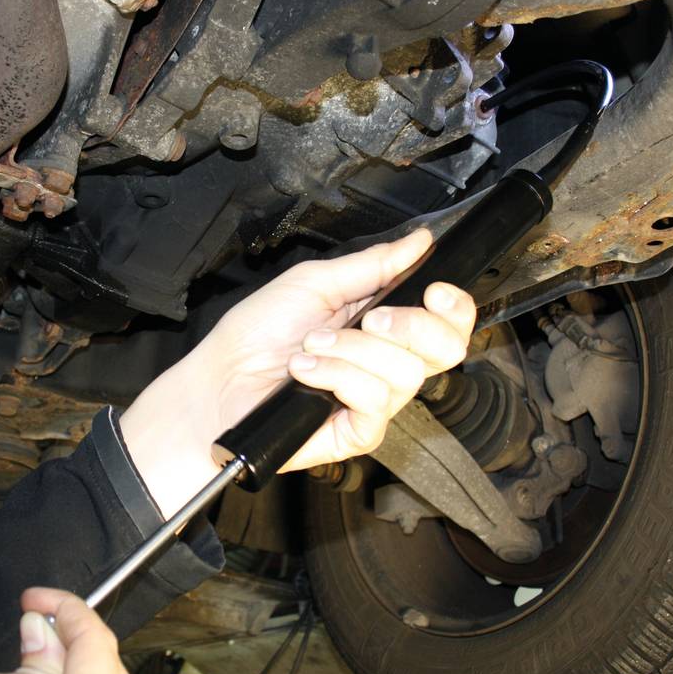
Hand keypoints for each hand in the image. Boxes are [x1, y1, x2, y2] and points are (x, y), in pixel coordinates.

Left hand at [121, 228, 475, 517]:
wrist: (217, 383)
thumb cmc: (254, 336)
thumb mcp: (313, 283)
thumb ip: (372, 264)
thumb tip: (419, 241)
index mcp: (382, 324)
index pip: (447, 321)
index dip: (455, 307)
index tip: (435, 290)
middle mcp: (386, 363)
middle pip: (445, 349)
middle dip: (412, 325)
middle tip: (369, 319)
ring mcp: (375, 400)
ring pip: (405, 373)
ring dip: (351, 351)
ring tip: (311, 347)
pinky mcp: (359, 432)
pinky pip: (375, 401)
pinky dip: (338, 378)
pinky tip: (307, 375)